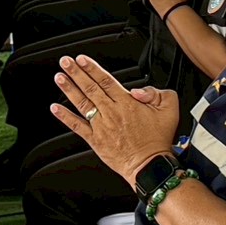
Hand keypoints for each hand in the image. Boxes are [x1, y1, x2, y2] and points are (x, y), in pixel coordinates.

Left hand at [49, 54, 179, 179]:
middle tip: (65, 62)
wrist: (149, 165)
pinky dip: (65, 117)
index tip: (82, 59)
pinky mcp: (95, 140)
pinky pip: (77, 126)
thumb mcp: (170, 109)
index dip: (92, 68)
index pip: (106, 81)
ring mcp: (101, 126)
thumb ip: (158, 93)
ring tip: (59, 77)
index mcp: (128, 103)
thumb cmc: (158, 139)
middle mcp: (112, 112)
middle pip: (91, 88)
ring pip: (82, 103)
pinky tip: (55, 108)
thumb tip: (139, 90)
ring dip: (69, 89)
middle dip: (76, 73)